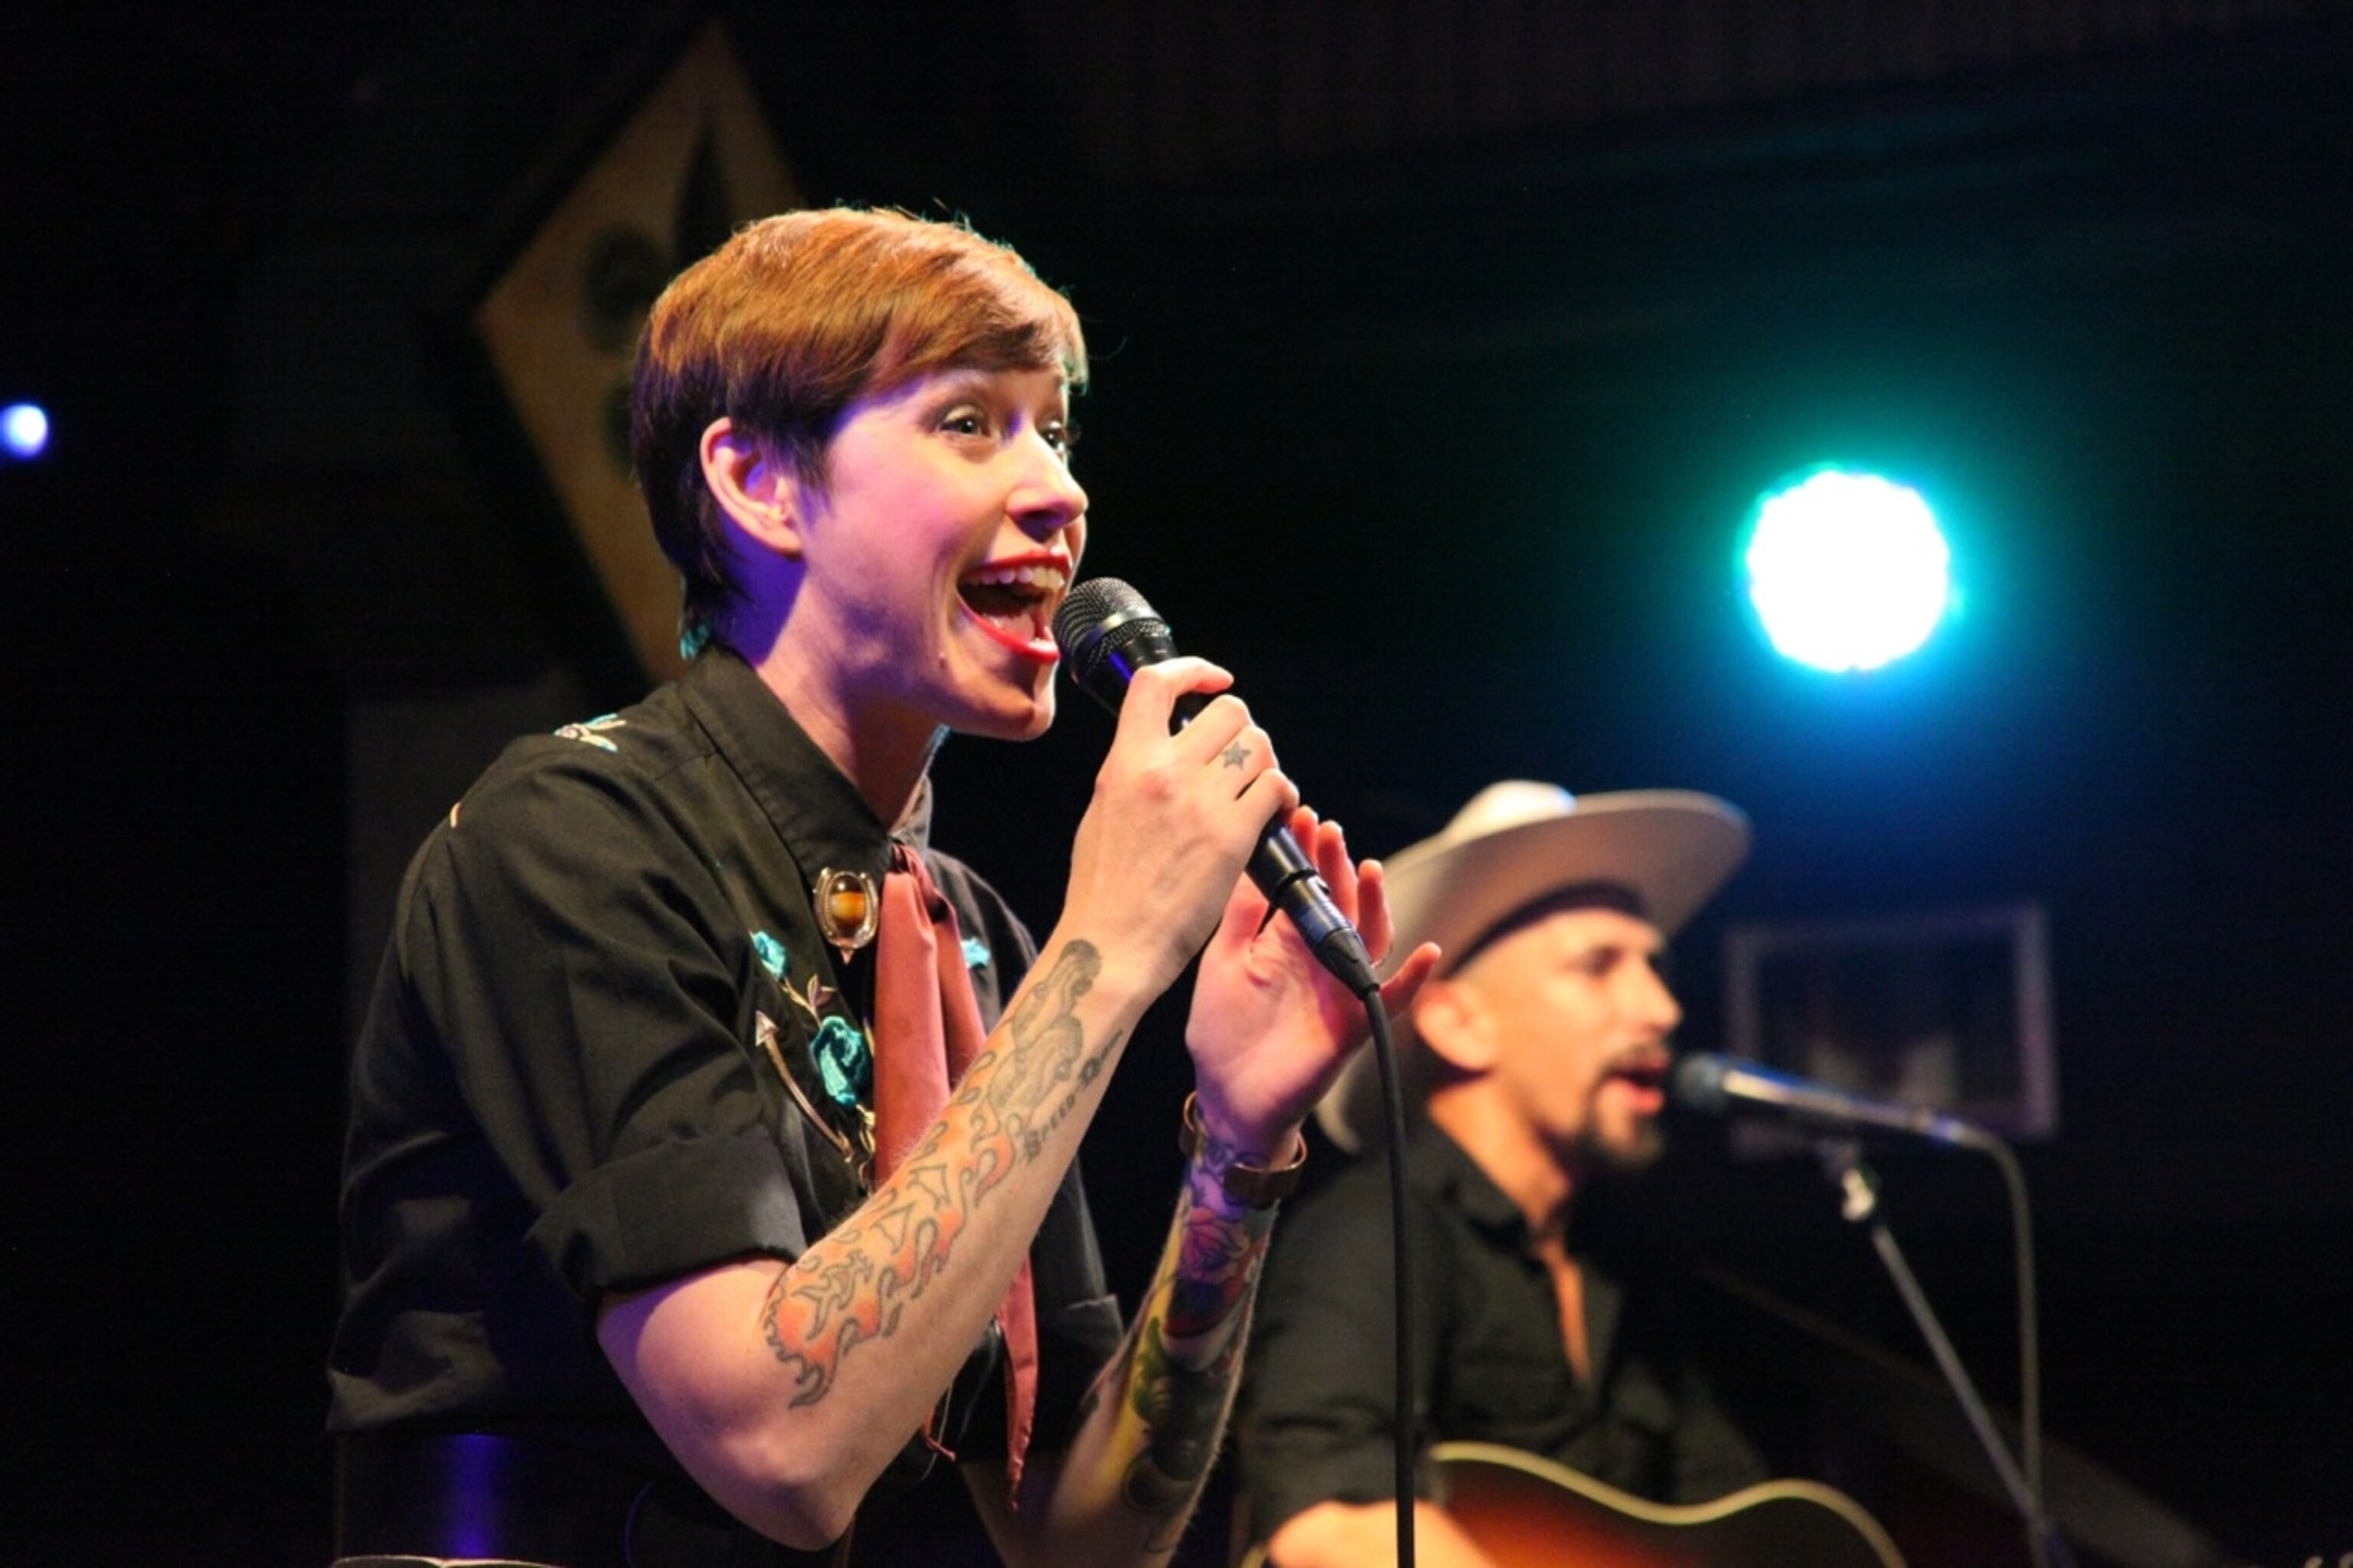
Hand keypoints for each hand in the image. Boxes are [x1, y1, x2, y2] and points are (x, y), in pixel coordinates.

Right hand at [1059, 658, 1300, 995]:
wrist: (1111, 944)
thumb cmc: (1104, 889)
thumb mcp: (1102, 810)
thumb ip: (1134, 771)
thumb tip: (1162, 748)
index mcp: (1125, 762)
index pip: (1156, 683)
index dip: (1194, 670)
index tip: (1215, 680)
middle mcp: (1163, 772)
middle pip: (1229, 711)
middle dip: (1243, 730)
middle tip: (1240, 761)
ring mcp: (1199, 802)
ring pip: (1258, 745)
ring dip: (1266, 763)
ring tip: (1258, 790)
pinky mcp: (1231, 836)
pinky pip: (1276, 788)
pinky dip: (1283, 795)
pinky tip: (1275, 812)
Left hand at [1184, 806, 1438, 1160]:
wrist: (1227, 1098)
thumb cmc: (1221, 1032)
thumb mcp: (1221, 962)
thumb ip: (1239, 917)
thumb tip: (1249, 863)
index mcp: (1286, 941)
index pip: (1306, 887)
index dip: (1307, 852)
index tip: (1300, 816)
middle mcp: (1319, 959)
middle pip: (1341, 902)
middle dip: (1337, 864)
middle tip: (1327, 830)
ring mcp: (1339, 990)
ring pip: (1369, 939)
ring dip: (1374, 904)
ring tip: (1367, 869)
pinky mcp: (1352, 1026)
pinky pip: (1390, 1000)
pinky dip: (1412, 979)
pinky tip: (1425, 953)